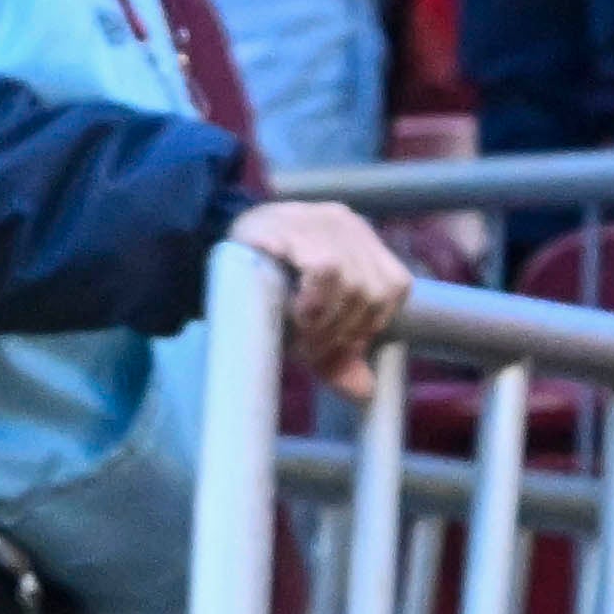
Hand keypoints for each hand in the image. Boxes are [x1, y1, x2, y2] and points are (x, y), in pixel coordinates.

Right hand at [229, 196, 413, 371]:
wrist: (218, 261)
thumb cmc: (268, 291)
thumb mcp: (311, 327)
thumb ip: (338, 356)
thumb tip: (365, 392)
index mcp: (364, 243)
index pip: (395, 287)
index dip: (369, 325)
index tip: (335, 346)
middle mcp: (350, 226)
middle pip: (376, 291)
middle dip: (345, 332)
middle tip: (310, 350)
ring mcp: (323, 221)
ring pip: (354, 284)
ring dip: (327, 324)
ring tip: (300, 337)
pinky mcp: (295, 225)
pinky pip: (326, 269)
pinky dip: (316, 302)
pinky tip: (295, 314)